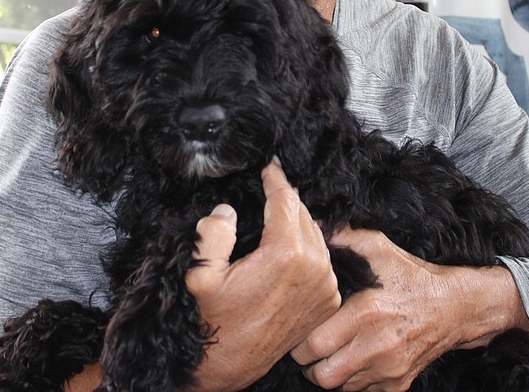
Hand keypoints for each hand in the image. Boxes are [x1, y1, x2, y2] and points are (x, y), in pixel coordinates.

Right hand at [184, 159, 341, 391]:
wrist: (228, 365)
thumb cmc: (212, 321)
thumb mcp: (200, 272)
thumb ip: (213, 232)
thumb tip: (228, 211)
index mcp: (286, 255)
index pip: (285, 200)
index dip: (275, 178)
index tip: (270, 163)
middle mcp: (314, 268)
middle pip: (304, 214)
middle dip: (286, 198)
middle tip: (271, 184)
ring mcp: (325, 287)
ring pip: (316, 236)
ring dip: (298, 222)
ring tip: (279, 213)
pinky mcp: (328, 301)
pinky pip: (323, 260)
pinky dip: (309, 247)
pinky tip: (291, 244)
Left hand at [290, 227, 528, 391]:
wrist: (455, 307)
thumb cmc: (413, 277)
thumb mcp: (381, 250)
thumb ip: (346, 237)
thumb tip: (315, 226)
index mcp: (366, 313)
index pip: (314, 344)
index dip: (300, 340)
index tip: (302, 329)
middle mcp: (377, 346)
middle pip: (322, 375)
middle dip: (309, 363)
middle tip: (309, 348)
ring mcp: (389, 369)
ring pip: (340, 387)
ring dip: (330, 372)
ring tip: (330, 353)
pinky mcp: (398, 384)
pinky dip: (353, 381)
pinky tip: (354, 360)